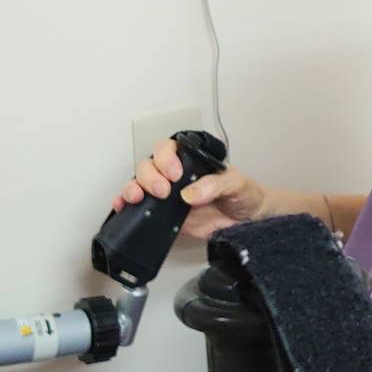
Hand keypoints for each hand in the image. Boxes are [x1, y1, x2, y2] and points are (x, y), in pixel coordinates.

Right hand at [110, 137, 269, 239]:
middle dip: (150, 177)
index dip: (166, 158)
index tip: (175, 174)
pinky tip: (123, 207)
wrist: (248, 222)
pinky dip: (126, 205)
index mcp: (191, 160)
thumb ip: (215, 184)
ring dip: (133, 188)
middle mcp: (175, 175)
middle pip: (149, 166)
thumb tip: (189, 194)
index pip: (168, 149)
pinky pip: (139, 208)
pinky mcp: (163, 216)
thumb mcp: (236, 183)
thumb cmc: (244, 194)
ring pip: (139, 184)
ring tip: (137, 198)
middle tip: (164, 191)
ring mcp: (167, 196)